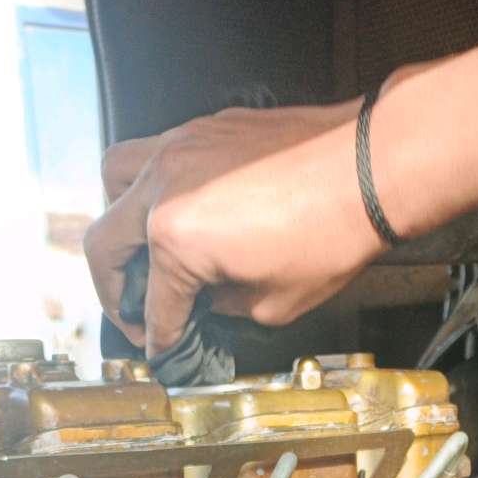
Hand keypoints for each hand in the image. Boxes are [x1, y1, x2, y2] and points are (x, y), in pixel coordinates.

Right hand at [83, 102, 382, 357]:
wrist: (371, 166)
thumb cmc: (333, 232)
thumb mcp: (273, 304)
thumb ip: (225, 307)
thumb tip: (209, 304)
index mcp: (175, 239)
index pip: (153, 304)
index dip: (157, 338)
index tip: (160, 348)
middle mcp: (165, 187)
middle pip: (105, 244)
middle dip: (111, 288)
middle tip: (130, 311)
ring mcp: (181, 148)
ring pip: (114, 180)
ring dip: (117, 220)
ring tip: (137, 248)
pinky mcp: (204, 129)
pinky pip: (156, 155)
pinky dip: (155, 187)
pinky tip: (181, 211)